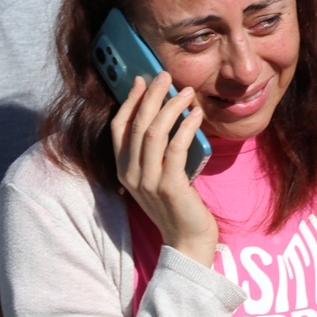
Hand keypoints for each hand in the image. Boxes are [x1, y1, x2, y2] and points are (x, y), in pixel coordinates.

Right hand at [110, 72, 218, 265]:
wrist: (186, 240)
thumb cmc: (176, 204)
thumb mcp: (157, 176)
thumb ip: (154, 152)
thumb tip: (164, 117)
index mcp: (123, 169)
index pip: (119, 127)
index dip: (130, 101)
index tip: (141, 80)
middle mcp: (130, 173)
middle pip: (136, 125)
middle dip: (151, 96)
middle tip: (166, 75)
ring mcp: (148, 181)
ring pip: (154, 133)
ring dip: (171, 107)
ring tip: (187, 92)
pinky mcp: (169, 186)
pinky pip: (176, 148)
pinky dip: (187, 127)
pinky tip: (197, 115)